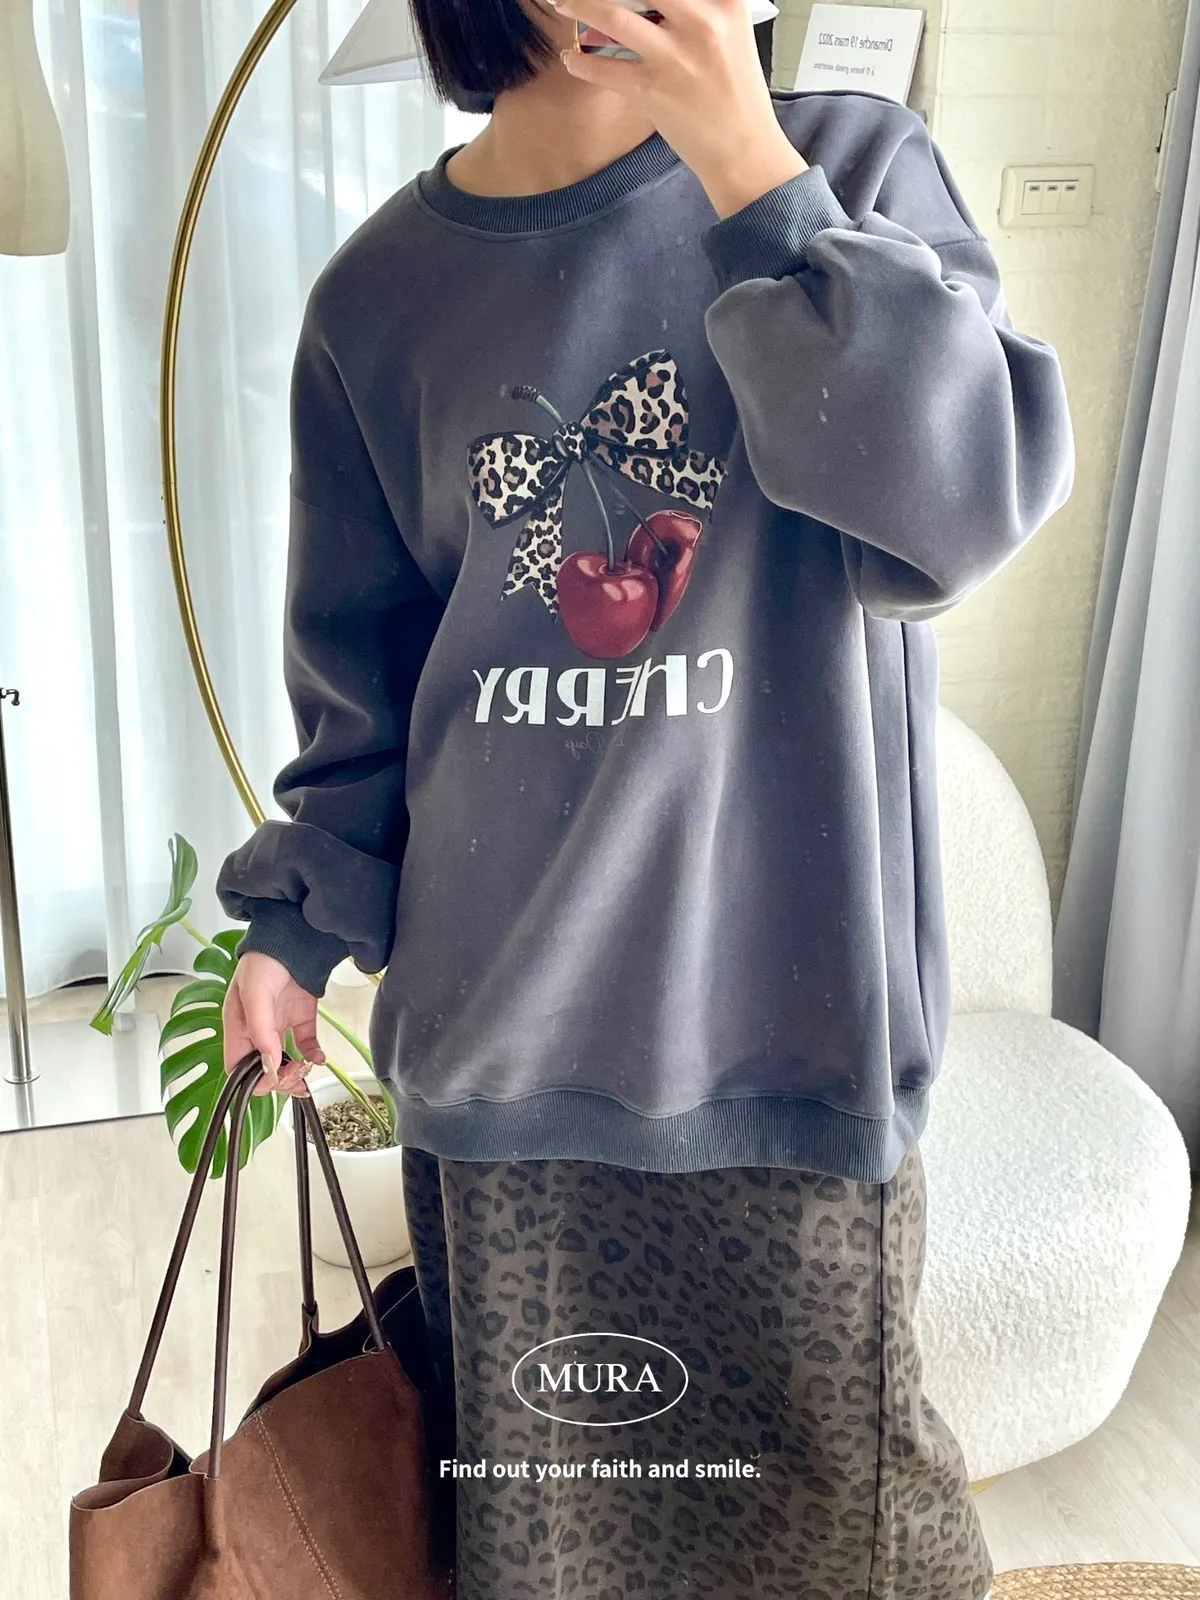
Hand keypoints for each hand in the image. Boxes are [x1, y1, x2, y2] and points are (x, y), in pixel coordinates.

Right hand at [222, 951, 325, 1094]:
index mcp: (238, 1025)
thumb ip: (260, 1030)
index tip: (272, 1081)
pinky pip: (305, 1046)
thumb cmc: (264, 959)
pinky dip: (312, 1056)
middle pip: (262, 1068)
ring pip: (284, 1061)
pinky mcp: (301, 1019)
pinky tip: (318, 1057)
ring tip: (306, 1069)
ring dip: (295, 1072)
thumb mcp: (254, 994)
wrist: (295, 937)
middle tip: (295, 1076)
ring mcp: (280, 1025)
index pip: (237, 1065)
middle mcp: (257, 1029)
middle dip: (278, 1078)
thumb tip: (268, 1064)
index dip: (252, 1080)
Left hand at [552, 0, 808, 218]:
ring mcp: (674, 57)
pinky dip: (580, 63)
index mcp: (725, 4)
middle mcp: (700, 23)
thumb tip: (652, 5)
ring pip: (613, 16)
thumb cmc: (736, 93)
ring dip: (580, 4)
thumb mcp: (731, 35)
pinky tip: (570, 59)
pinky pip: (604, 70)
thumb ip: (699, 9)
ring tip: (561, 1)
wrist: (743, 150)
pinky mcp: (652, 91)